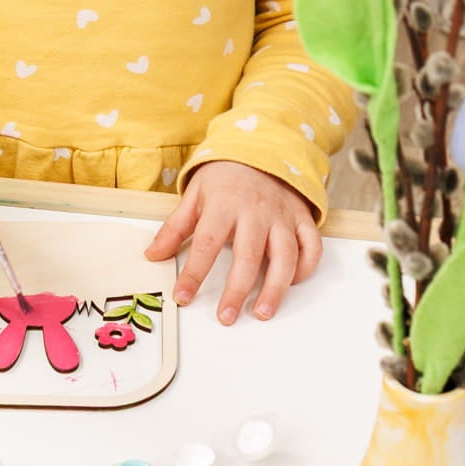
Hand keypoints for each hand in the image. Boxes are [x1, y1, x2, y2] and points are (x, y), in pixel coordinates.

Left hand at [145, 161, 321, 323]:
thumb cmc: (225, 178)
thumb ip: (175, 228)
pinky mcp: (302, 219)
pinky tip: (291, 284)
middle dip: (237, 290)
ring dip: (275, 288)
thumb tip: (152, 255)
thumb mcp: (194, 196)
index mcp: (224, 205)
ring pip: (285, 256)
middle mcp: (256, 213)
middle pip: (248, 256)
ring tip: (263, 313)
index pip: (207, 243)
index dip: (194, 273)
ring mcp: (282, 217)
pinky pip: (311, 246)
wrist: (261, 148)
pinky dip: (306, 267)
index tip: (183, 296)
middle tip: (226, 316)